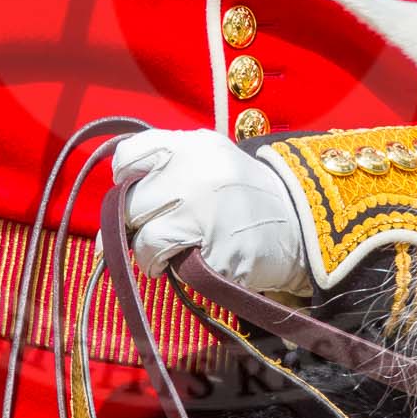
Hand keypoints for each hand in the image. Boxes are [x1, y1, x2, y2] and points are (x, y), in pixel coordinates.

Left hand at [112, 128, 310, 296]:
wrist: (299, 221)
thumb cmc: (243, 192)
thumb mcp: (210, 159)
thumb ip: (167, 166)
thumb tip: (116, 202)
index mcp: (192, 147)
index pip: (129, 156)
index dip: (125, 178)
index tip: (136, 193)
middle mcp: (195, 175)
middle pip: (131, 204)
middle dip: (133, 224)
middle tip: (148, 232)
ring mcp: (205, 215)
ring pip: (144, 241)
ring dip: (147, 254)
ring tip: (163, 257)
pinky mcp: (215, 254)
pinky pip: (172, 267)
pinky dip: (174, 270)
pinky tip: (192, 263)